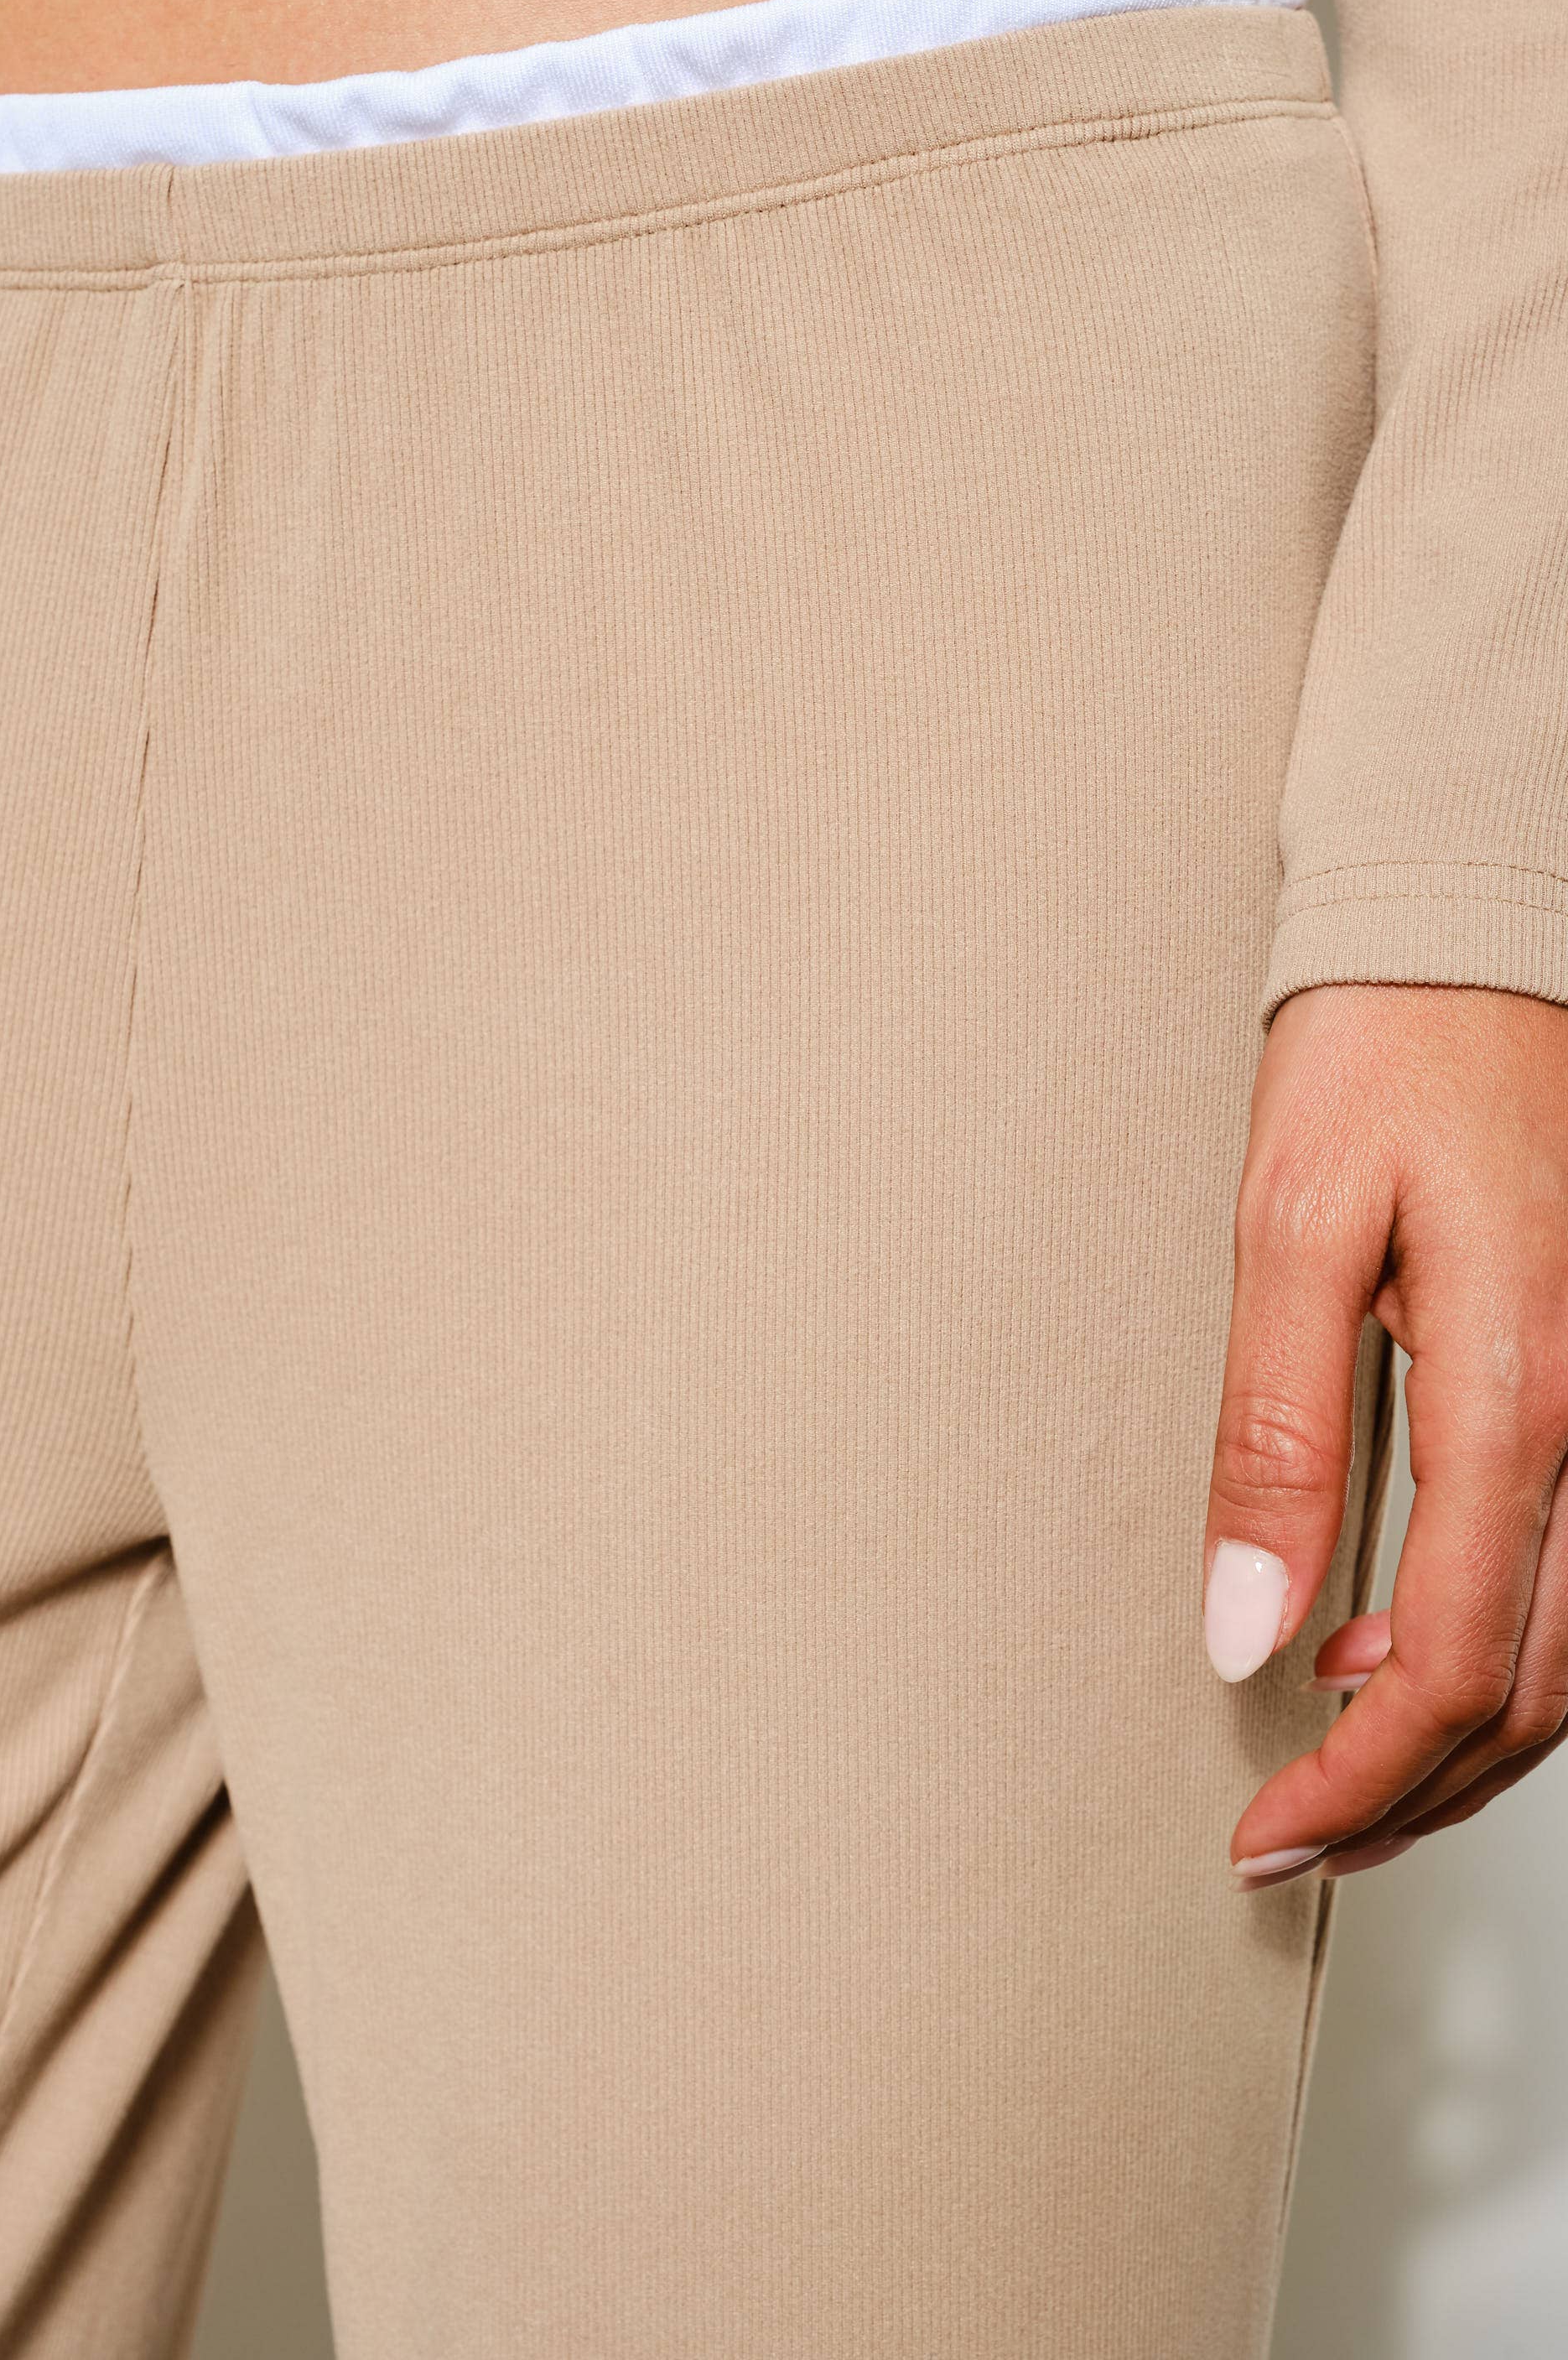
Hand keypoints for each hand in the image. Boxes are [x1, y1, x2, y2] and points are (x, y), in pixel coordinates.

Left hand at [1202, 983, 1567, 1890]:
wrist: (1477, 940)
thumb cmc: (1382, 1057)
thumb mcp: (1290, 1227)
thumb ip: (1274, 1437)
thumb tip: (1247, 1630)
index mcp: (1526, 1385)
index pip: (1460, 1662)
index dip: (1364, 1781)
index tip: (1267, 1840)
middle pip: (1541, 1688)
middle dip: (1416, 1795)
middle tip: (1293, 1846)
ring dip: (1468, 1739)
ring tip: (1341, 1772)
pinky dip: (1509, 1649)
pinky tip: (1405, 1645)